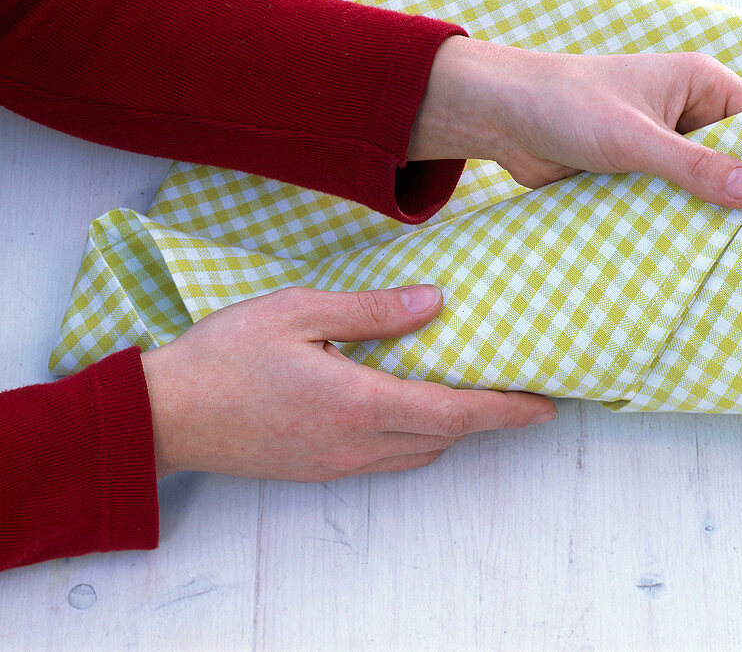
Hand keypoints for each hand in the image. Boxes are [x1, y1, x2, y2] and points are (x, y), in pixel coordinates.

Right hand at [140, 285, 556, 479]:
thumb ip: (372, 310)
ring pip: (419, 455)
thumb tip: (434, 303)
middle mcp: (357, 444)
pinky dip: (419, 440)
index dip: (505, 412)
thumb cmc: (227, 355)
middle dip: (491, 422)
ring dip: (455, 432)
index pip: (453, 413)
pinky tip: (415, 412)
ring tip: (478, 402)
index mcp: (359, 403)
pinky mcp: (319, 470)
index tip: (545, 407)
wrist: (165, 414)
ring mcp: (338, 464)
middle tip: (525, 400)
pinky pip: (388, 461)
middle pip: (445, 439)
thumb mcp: (300, 311)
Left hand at [409, 35, 741, 207]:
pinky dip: (680, 225)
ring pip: (704, 187)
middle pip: (738, 159)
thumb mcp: (634, 137)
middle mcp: (688, 113)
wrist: (499, 117)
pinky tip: (696, 260)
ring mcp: (663, 146)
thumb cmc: (565, 104)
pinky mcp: (637, 174)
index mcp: (701, 84)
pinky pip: (671, 203)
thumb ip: (693, 165)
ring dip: (712, 216)